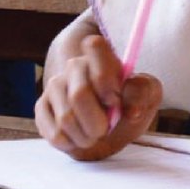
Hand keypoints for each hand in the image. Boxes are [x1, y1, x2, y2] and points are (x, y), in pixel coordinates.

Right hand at [35, 34, 161, 159]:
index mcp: (103, 56)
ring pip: (66, 118)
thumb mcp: (147, 96)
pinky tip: (79, 138)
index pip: (94, 45)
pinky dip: (70, 143)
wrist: (108, 126)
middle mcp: (75, 66)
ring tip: (95, 134)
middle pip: (79, 94)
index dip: (104, 77)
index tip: (114, 99)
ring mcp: (55, 85)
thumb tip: (131, 110)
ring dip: (85, 136)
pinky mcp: (41, 107)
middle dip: (97, 121)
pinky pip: (53, 132)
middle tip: (106, 129)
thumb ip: (142, 94)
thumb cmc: (130, 104)